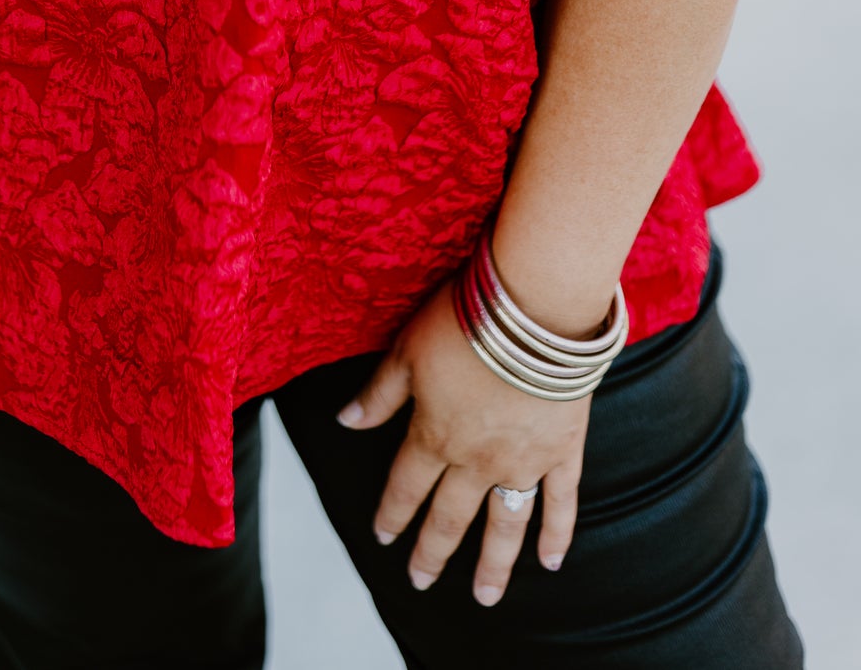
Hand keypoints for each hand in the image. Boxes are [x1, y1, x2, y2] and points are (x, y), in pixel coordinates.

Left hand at [336, 279, 587, 605]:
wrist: (533, 311)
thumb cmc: (465, 321)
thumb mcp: (406, 350)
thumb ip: (379, 394)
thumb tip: (345, 421)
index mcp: (435, 435)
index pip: (406, 486)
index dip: (392, 512)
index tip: (383, 537)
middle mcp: (477, 461)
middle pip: (450, 517)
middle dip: (432, 551)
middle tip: (421, 581)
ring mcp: (523, 462)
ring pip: (504, 526)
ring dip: (493, 565)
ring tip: (485, 596)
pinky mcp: (563, 452)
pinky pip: (561, 504)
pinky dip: (557, 536)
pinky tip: (550, 562)